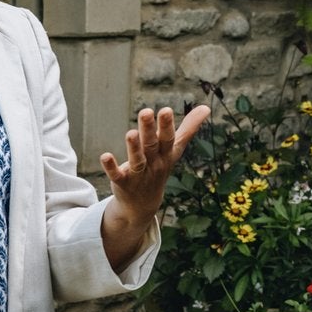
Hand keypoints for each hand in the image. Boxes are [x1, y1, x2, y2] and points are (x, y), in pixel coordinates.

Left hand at [99, 104, 210, 262]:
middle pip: (151, 146)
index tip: (165, 110)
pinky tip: (105, 156)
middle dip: (149, 130)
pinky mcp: (123, 182)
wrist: (144, 203)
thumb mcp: (174, 149)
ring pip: (137, 160)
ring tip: (130, 133)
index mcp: (165, 153)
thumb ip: (188, 128)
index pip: (168, 139)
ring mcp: (138, 174)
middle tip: (145, 112)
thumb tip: (206, 108)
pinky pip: (117, 175)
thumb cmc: (160, 167)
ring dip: (133, 148)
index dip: (167, 126)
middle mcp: (153, 163)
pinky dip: (111, 167)